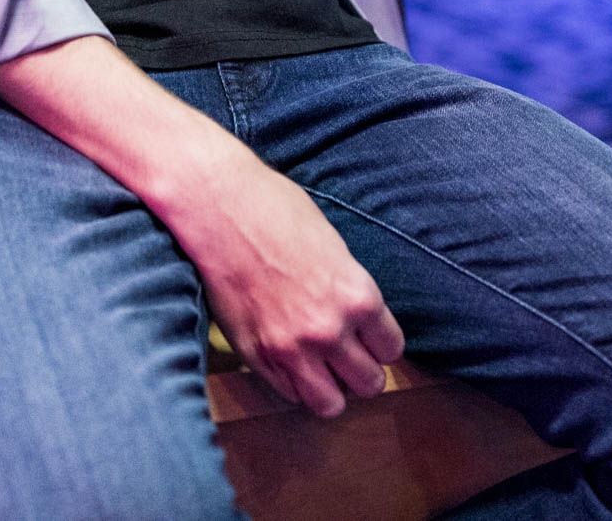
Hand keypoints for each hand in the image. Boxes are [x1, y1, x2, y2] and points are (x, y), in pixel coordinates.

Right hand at [169, 150, 404, 418]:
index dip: (381, 343)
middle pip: (369, 383)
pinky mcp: (256, 356)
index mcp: (357, 296)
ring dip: (330, 387)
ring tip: (321, 367)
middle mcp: (329, 330)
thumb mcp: (332, 245)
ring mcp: (291, 349)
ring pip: (330, 404)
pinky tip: (290, 359)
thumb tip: (359, 317)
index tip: (371, 338)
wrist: (220, 208)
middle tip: (349, 354)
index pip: (391, 349)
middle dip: (362, 369)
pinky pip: (289, 394)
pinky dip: (294, 383)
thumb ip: (349, 289)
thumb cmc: (276, 211)